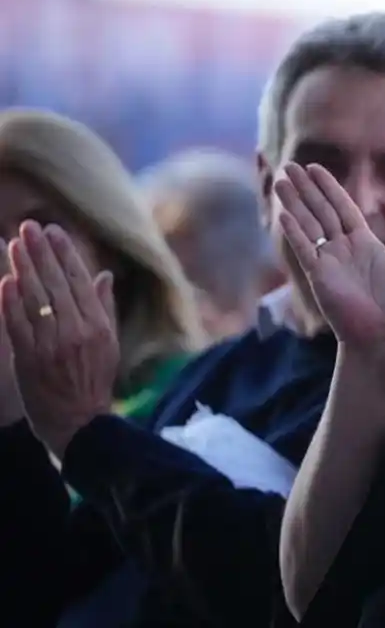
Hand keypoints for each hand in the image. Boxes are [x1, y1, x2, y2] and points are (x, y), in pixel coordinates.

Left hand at [1, 223, 117, 456]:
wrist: (79, 424)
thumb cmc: (93, 382)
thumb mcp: (108, 343)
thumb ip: (103, 307)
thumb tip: (103, 274)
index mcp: (99, 326)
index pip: (80, 281)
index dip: (65, 253)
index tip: (54, 230)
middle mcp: (77, 332)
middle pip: (56, 284)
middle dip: (42, 252)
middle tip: (29, 226)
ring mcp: (52, 345)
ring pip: (36, 299)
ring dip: (23, 268)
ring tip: (14, 243)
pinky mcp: (29, 359)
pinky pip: (18, 325)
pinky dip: (11, 302)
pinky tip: (6, 281)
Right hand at [275, 163, 384, 351]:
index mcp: (364, 243)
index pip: (343, 207)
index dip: (329, 187)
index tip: (315, 167)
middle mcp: (343, 249)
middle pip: (321, 210)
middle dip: (306, 188)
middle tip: (291, 163)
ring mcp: (329, 262)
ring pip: (309, 224)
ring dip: (295, 202)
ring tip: (282, 180)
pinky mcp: (320, 276)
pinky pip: (305, 249)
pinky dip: (295, 232)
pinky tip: (284, 213)